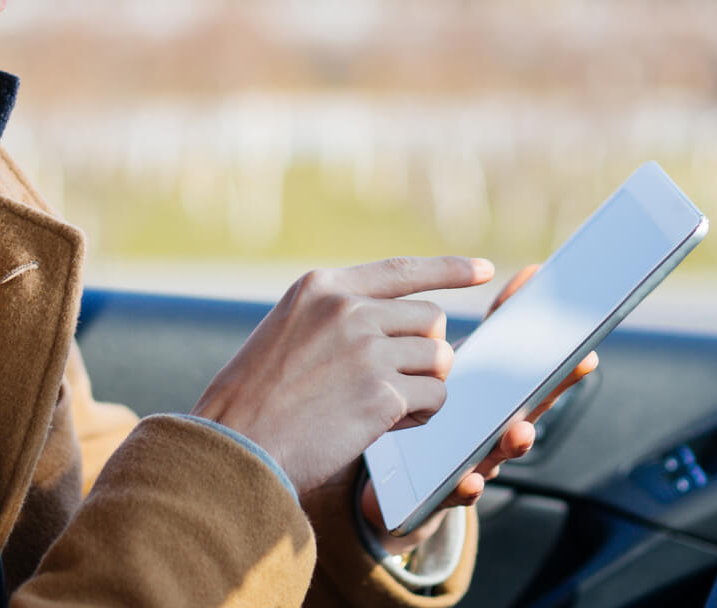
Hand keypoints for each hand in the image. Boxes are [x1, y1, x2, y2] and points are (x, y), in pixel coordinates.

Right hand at [192, 256, 493, 495]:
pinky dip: (423, 416)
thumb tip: (399, 324)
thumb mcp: (287, 332)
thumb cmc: (254, 401)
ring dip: (425, 385)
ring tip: (387, 408)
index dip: (449, 269)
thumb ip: (336, 318)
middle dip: (425, 351)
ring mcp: (366, 349)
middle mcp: (347, 308)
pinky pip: (435, 398)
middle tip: (397, 383)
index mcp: (322, 286)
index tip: (484, 270)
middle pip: (430, 317)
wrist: (232, 448)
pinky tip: (390, 425)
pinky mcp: (382, 394)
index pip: (402, 269)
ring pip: (438, 357)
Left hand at [358, 264, 598, 554]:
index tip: (584, 337)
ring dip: (517, 440)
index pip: (521, 361)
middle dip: (557, 386)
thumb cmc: (419, 410)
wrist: (390, 484)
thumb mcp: (436, 370)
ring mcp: (474, 458)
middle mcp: (491, 425)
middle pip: (531, 403)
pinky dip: (468, 485)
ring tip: (521, 430)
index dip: (554, 349)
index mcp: (488, 392)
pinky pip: (458, 490)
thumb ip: (453, 333)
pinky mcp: (443, 491)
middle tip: (582, 364)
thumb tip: (483, 275)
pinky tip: (470, 478)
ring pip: (502, 449)